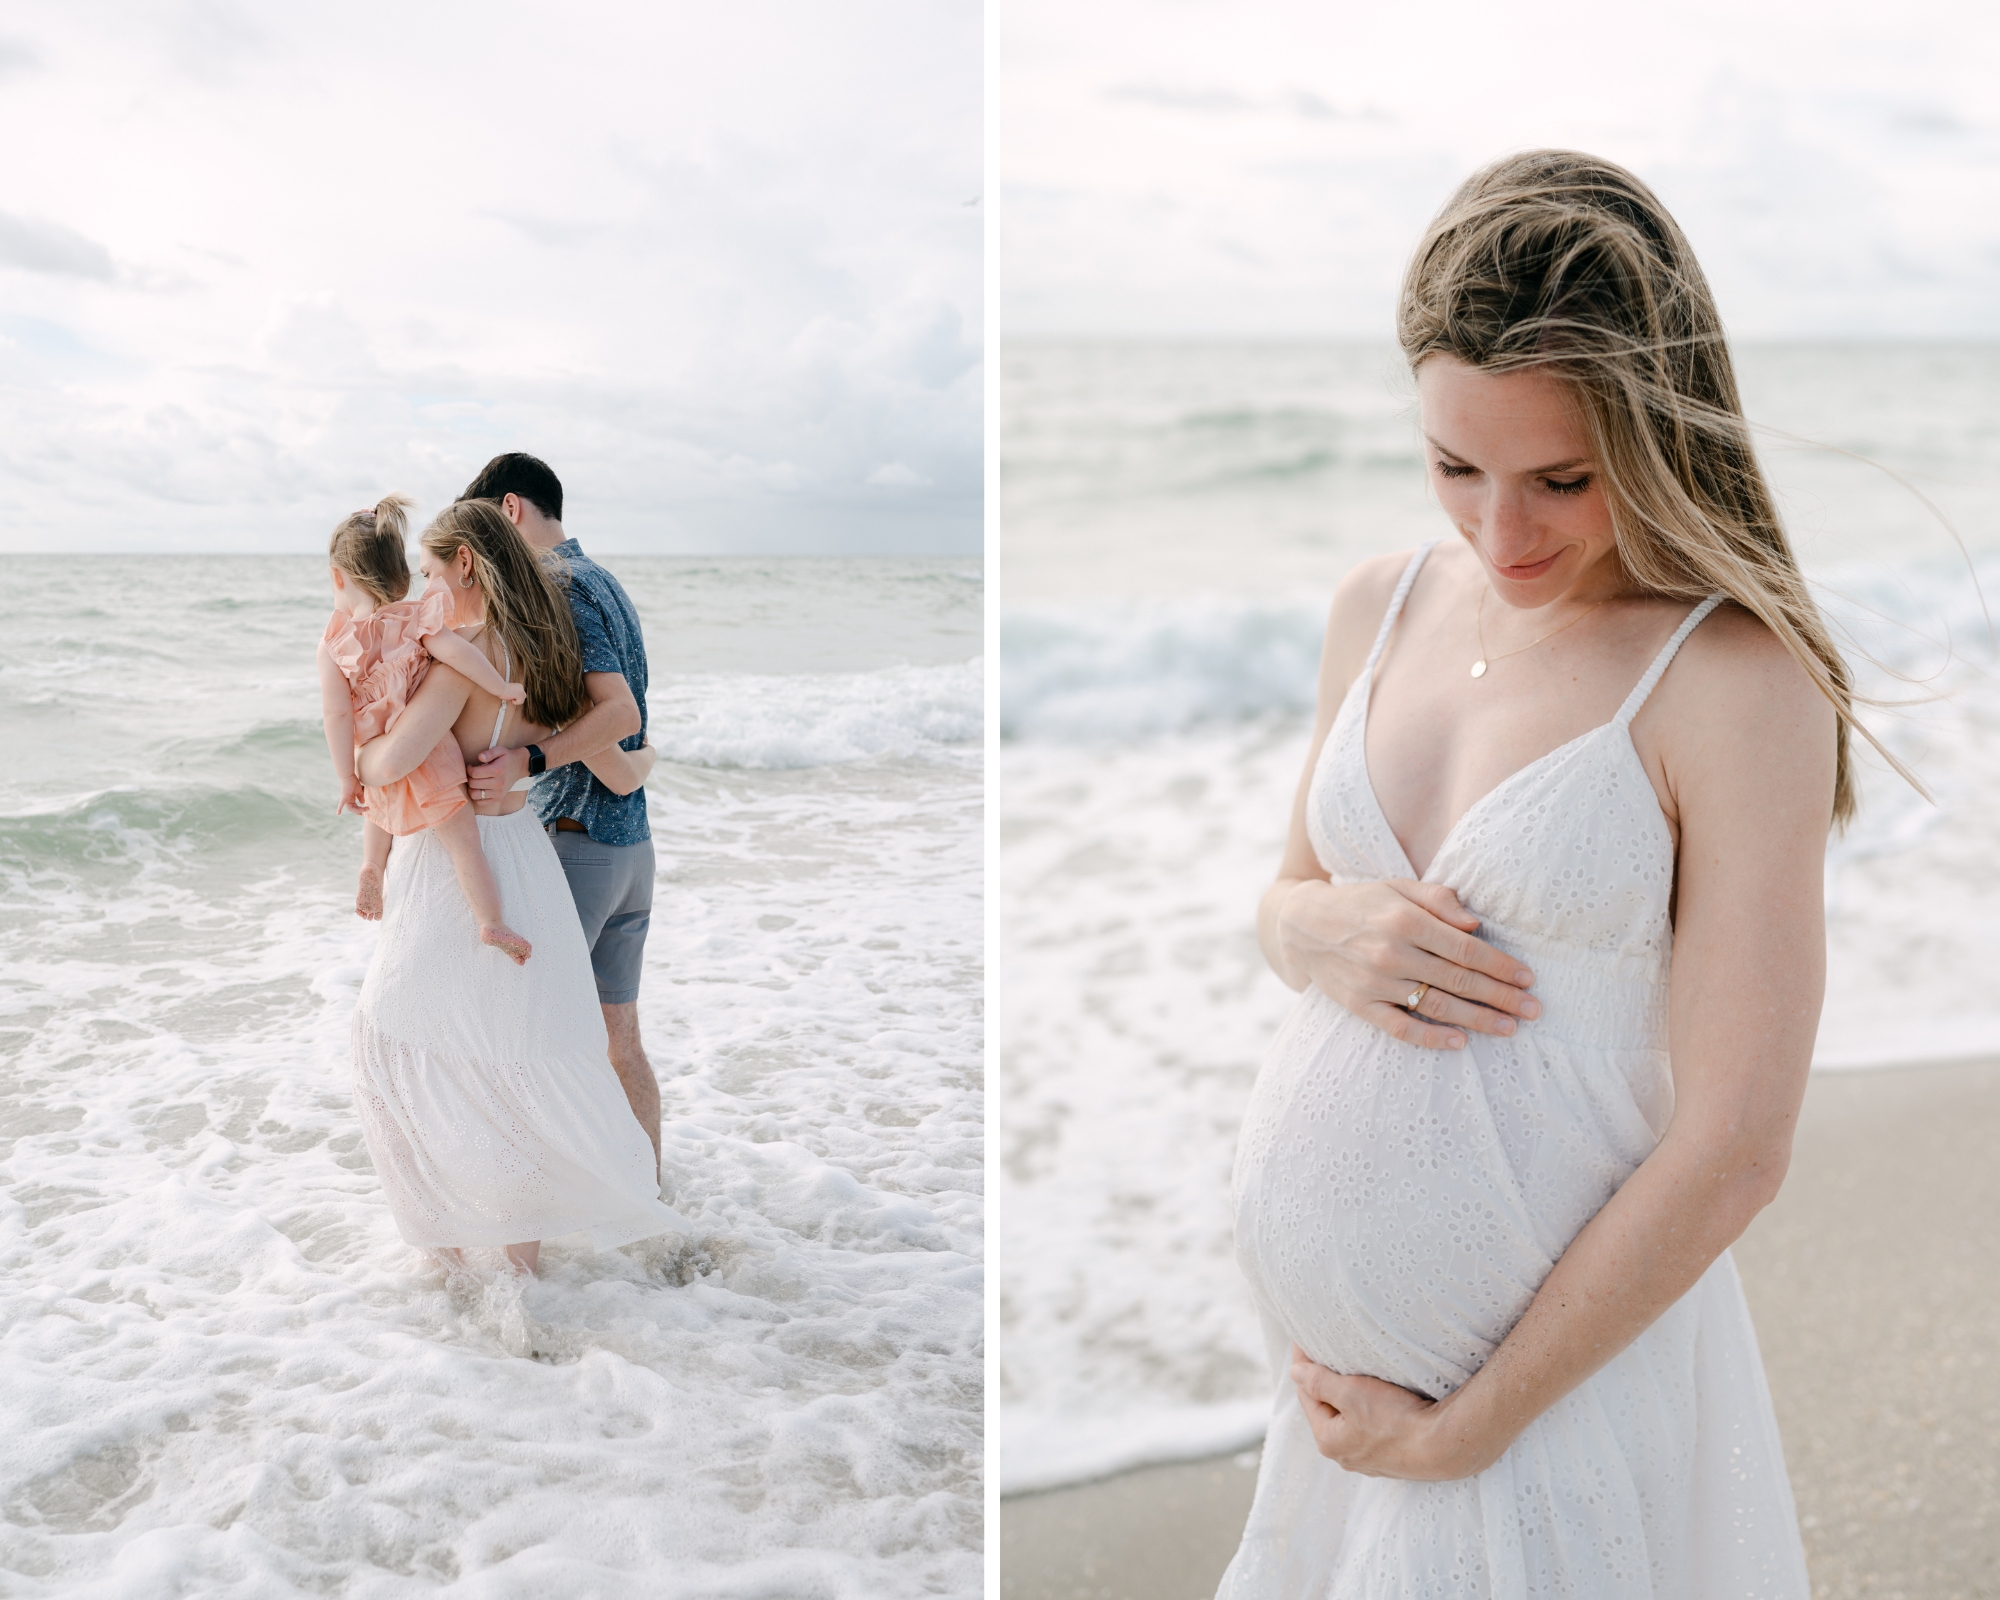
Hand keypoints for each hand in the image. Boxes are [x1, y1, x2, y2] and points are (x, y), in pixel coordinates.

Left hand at [335, 771, 365, 816]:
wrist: (348, 776)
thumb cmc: (353, 782)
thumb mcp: (359, 791)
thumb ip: (360, 797)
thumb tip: (362, 803)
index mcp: (350, 799)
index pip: (354, 807)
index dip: (359, 810)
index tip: (364, 811)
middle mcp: (347, 800)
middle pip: (352, 809)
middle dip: (359, 810)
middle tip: (367, 809)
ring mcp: (345, 799)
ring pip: (350, 808)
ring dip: (358, 810)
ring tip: (365, 809)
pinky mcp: (344, 796)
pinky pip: (342, 803)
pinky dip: (340, 808)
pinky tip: (338, 813)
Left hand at [467, 744, 527, 802]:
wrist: (519, 767)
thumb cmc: (506, 758)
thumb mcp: (500, 750)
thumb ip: (489, 752)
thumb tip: (480, 757)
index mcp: (497, 771)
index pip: (474, 773)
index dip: (468, 769)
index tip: (470, 766)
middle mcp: (498, 783)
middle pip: (473, 784)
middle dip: (469, 778)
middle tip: (472, 774)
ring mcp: (498, 793)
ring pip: (474, 795)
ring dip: (470, 788)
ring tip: (474, 782)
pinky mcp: (498, 799)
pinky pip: (480, 802)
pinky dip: (476, 797)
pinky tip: (478, 789)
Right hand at [501, 682, 526, 705]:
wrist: (500, 688)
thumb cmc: (502, 690)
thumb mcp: (510, 691)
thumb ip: (515, 693)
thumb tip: (516, 698)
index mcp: (519, 686)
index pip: (521, 695)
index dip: (515, 697)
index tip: (510, 694)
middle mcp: (522, 688)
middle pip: (523, 698)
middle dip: (517, 699)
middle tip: (510, 696)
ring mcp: (521, 691)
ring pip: (521, 701)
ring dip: (515, 701)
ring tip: (510, 696)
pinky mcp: (520, 694)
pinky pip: (519, 702)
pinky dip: (514, 702)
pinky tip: (510, 697)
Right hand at [1276, 878, 1538, 1049]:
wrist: (1301, 926)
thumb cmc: (1360, 903)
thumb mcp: (1397, 887)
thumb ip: (1438, 900)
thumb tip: (1475, 924)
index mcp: (1405, 920)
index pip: (1466, 949)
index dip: (1501, 965)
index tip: (1528, 978)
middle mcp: (1391, 952)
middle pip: (1459, 981)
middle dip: (1502, 997)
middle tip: (1534, 1010)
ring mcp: (1374, 982)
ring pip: (1437, 1006)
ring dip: (1478, 1020)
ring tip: (1510, 1029)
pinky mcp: (1359, 1005)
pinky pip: (1400, 1028)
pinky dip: (1431, 1038)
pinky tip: (1459, 1043)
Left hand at [1290, 1346, 1477, 1480]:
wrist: (1446, 1447)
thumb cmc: (1397, 1420)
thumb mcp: (1352, 1394)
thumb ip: (1320, 1382)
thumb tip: (1295, 1373)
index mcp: (1329, 1440)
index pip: (1307, 1394)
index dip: (1304, 1365)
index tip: (1304, 1340)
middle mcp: (1346, 1455)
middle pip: (1327, 1409)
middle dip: (1325, 1382)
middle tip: (1326, 1353)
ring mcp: (1371, 1460)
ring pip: (1351, 1420)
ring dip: (1350, 1397)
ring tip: (1354, 1373)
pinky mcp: (1394, 1458)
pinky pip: (1372, 1429)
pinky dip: (1369, 1411)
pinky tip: (1380, 1400)